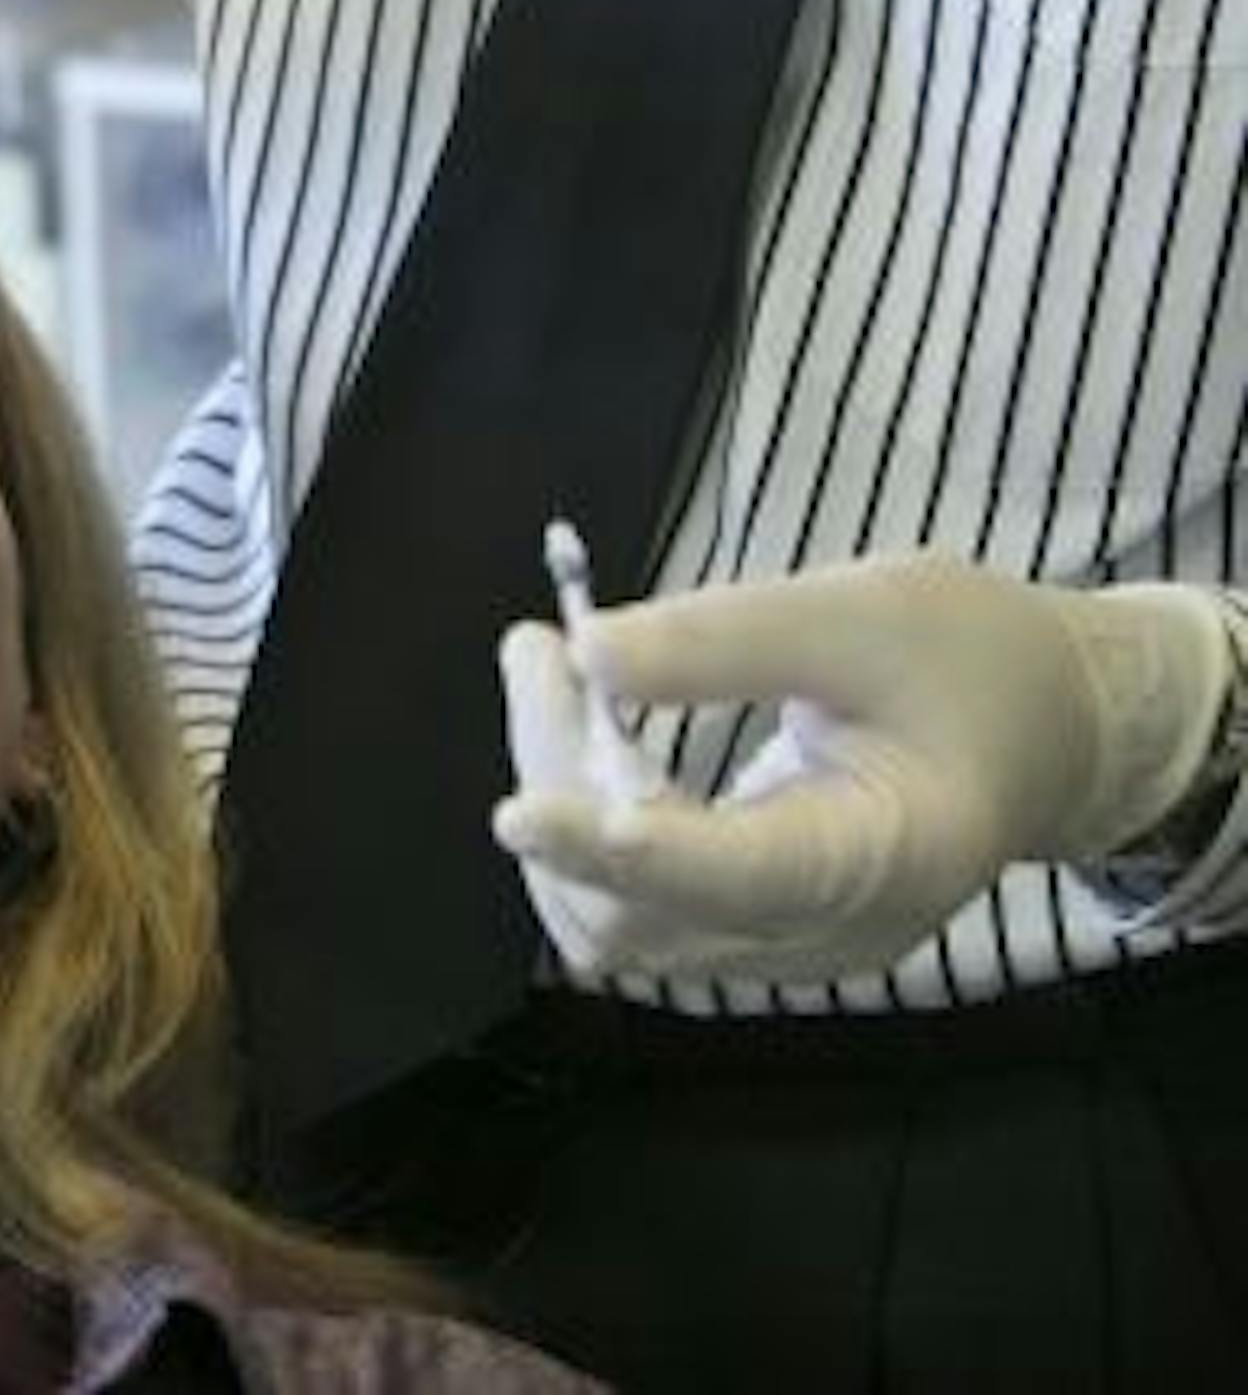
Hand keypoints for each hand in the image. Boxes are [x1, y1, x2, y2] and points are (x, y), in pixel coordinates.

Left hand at [493, 553, 1231, 983]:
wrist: (1046, 732)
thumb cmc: (971, 660)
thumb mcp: (862, 612)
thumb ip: (726, 638)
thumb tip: (584, 651)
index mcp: (883, 860)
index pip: (728, 879)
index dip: (614, 849)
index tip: (518, 807)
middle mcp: (828, 937)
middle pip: (641, 912)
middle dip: (563, 784)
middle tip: (538, 645)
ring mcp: (788, 951)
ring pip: (620, 923)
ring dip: (563, 803)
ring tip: (554, 672)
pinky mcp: (756, 935)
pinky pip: (640, 910)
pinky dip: (591, 824)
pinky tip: (595, 731)